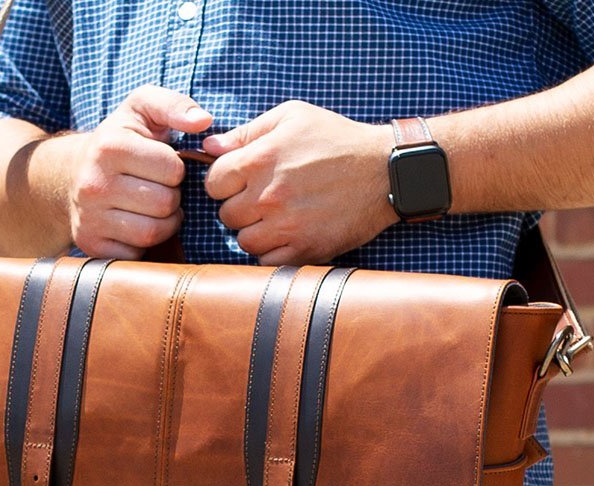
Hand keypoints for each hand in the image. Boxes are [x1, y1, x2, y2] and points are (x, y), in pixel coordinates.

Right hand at [66, 85, 211, 258]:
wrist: (72, 175)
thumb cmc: (119, 140)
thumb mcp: (141, 110)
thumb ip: (174, 105)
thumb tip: (203, 121)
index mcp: (109, 147)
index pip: (172, 170)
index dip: (176, 169)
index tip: (163, 166)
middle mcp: (93, 183)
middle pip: (165, 203)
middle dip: (171, 197)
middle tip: (159, 189)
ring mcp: (89, 218)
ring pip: (153, 232)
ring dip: (163, 223)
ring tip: (153, 208)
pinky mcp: (90, 245)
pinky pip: (136, 255)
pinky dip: (144, 245)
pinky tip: (136, 226)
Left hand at [201, 101, 397, 265]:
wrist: (384, 171)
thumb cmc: (337, 138)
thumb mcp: (292, 117)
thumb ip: (246, 131)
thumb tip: (209, 146)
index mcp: (260, 160)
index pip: (213, 183)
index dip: (224, 182)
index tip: (240, 181)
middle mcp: (268, 196)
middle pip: (226, 215)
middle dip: (240, 207)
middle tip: (262, 200)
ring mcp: (286, 226)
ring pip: (244, 242)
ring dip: (255, 232)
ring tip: (276, 219)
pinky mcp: (305, 250)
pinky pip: (268, 262)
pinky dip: (273, 252)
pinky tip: (288, 235)